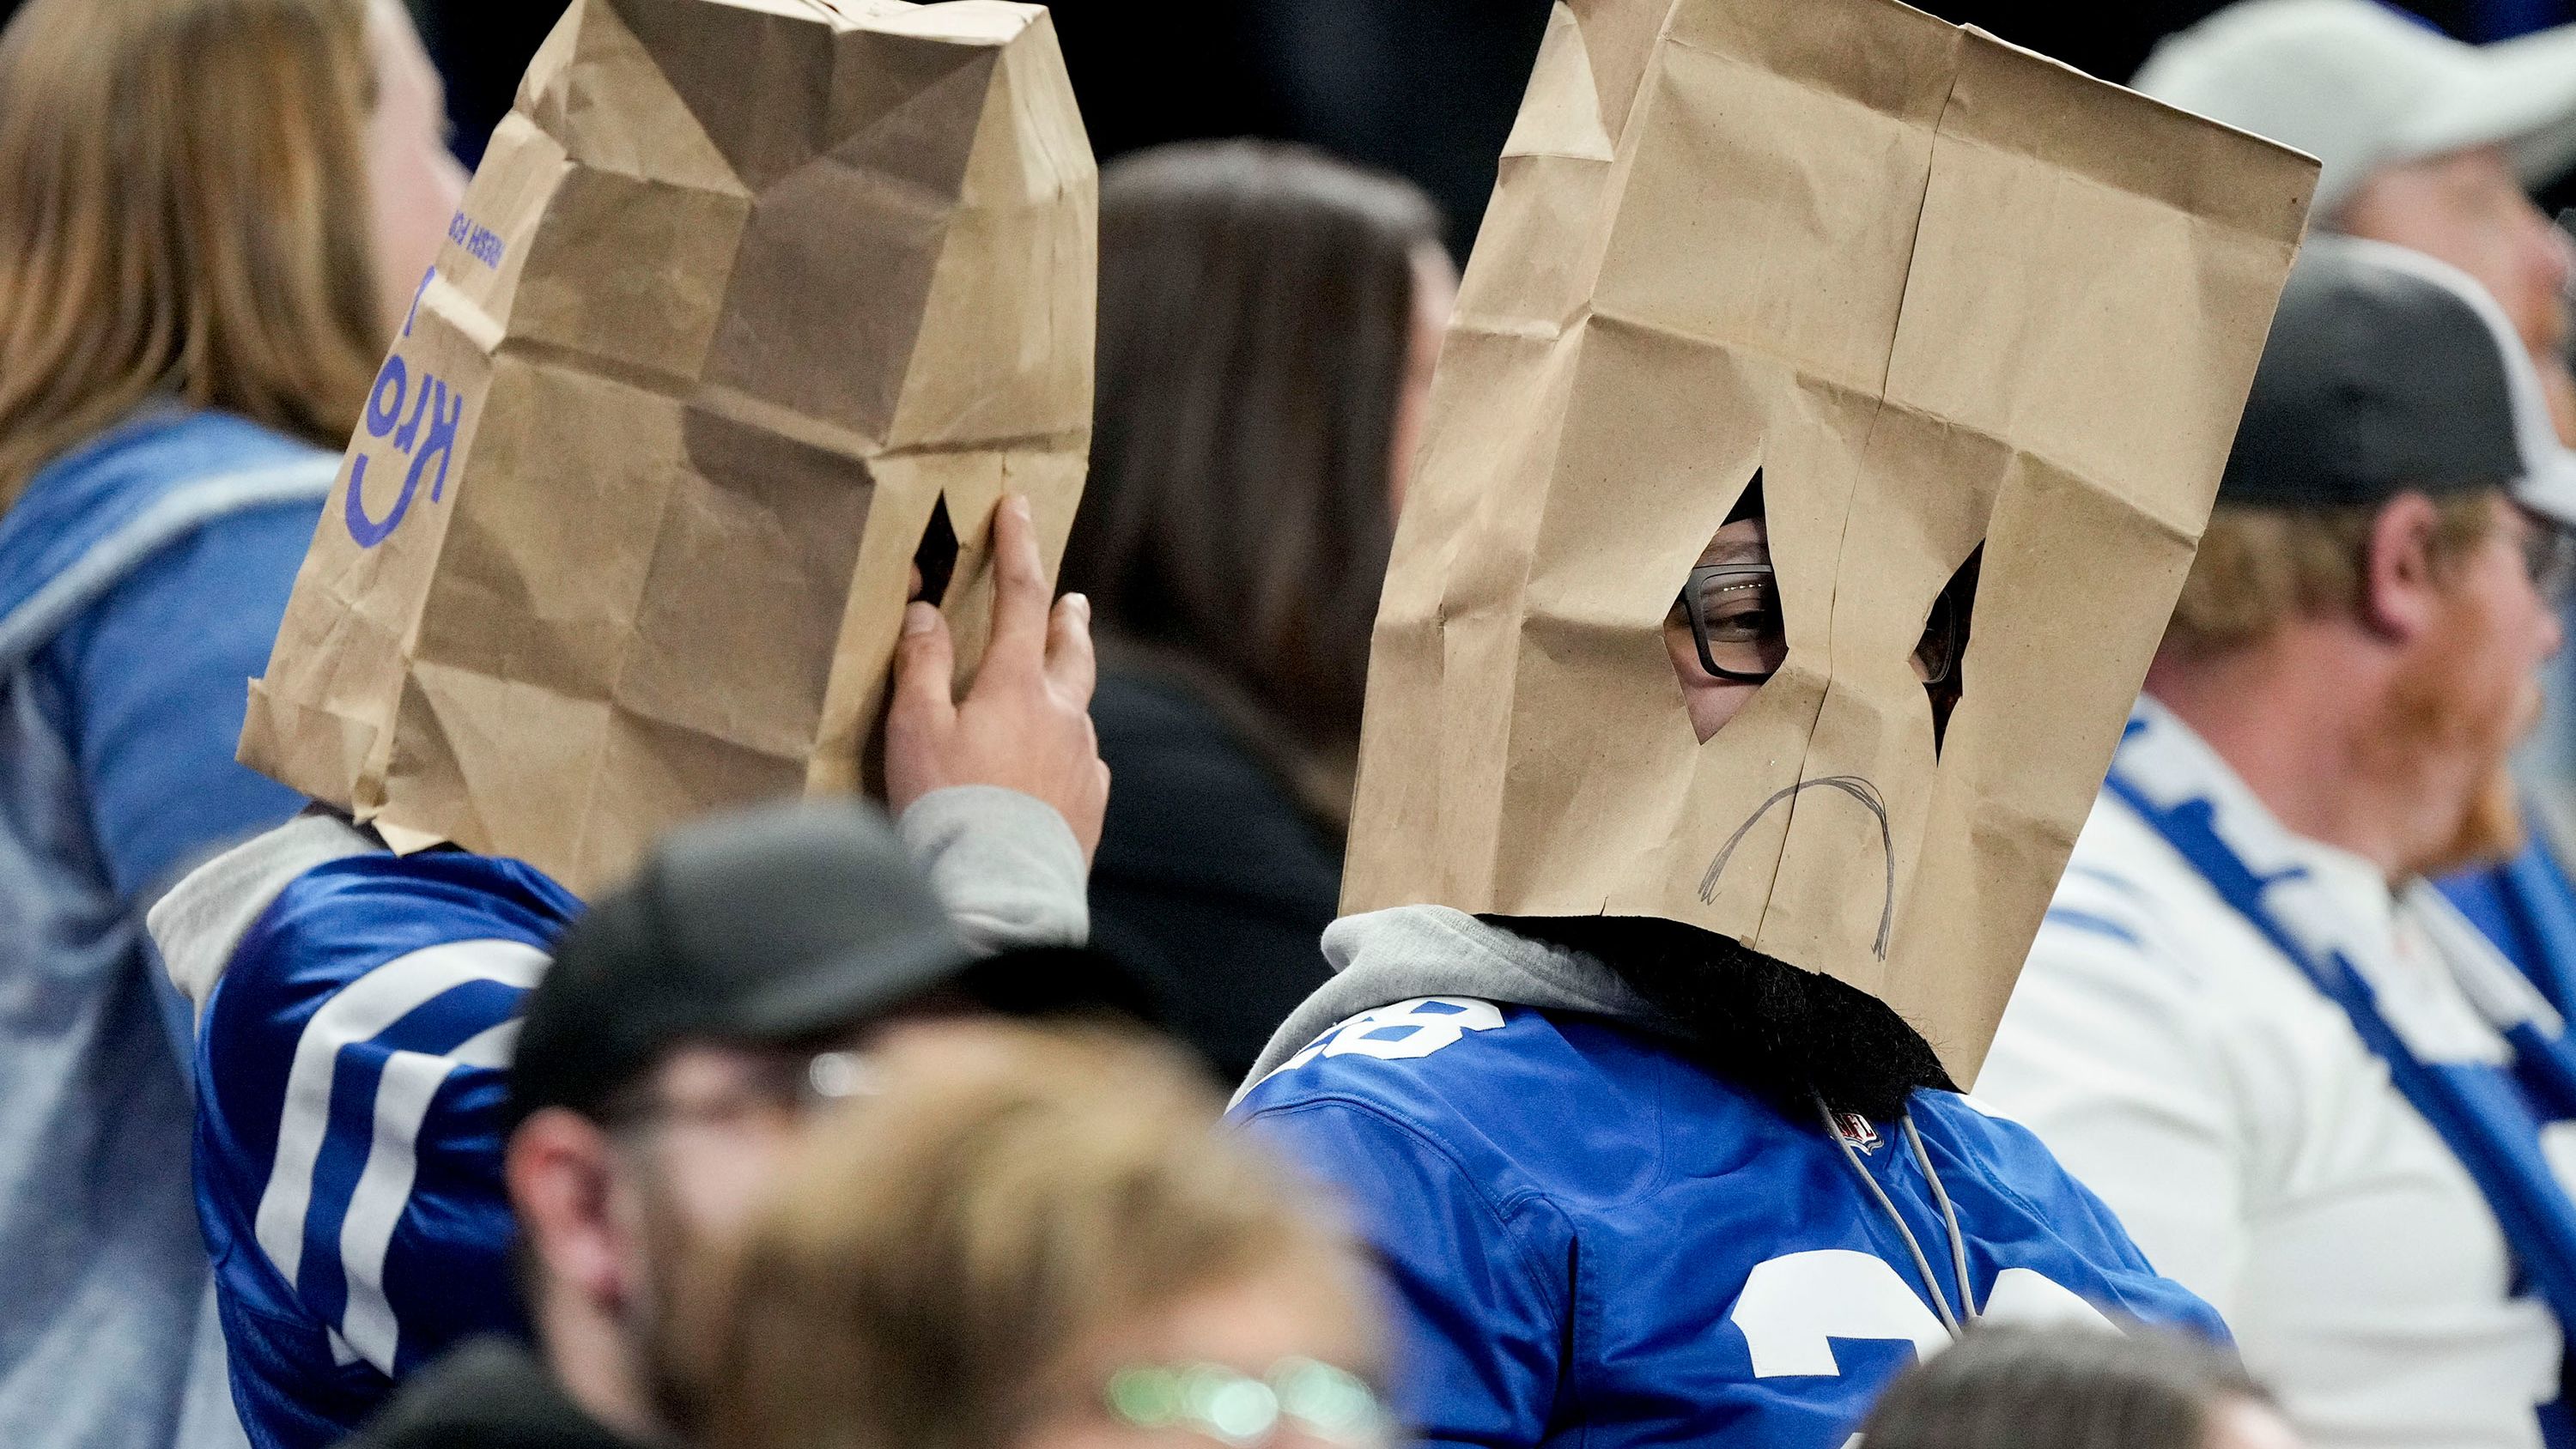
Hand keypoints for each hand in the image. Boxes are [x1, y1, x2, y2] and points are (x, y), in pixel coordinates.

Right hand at [886, 495, 1109, 861]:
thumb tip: (926, 613)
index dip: (1019, 547)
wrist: (1000, 894)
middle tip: (1072, 601)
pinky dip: (1067, 752)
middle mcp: (1065, 715)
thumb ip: (922, 667)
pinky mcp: (1091, 808)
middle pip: (1073, 651)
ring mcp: (1085, 762)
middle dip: (1068, 619)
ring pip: (1079, 710)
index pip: (1022, 597)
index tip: (1018, 506)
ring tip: (1056, 688)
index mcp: (1019, 686)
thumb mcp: (916, 730)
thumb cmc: (947, 809)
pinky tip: (1054, 768)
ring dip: (1067, 689)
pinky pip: (1084, 765)